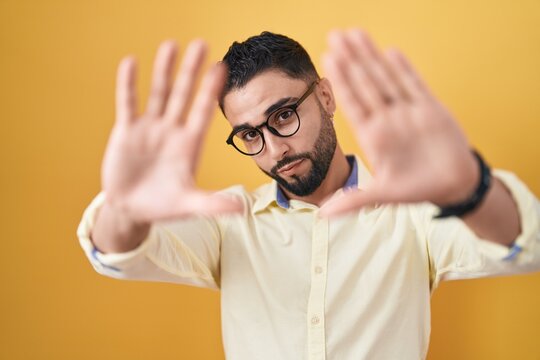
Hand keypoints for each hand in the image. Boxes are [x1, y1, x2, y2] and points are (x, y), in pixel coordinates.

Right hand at [101, 40, 242, 222]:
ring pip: (158, 94)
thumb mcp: (188, 205)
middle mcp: (172, 131)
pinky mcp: (126, 131)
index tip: (221, 67)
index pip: (203, 112)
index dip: (211, 91)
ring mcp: (150, 128)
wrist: (132, 209)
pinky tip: (131, 63)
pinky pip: (128, 104)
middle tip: (201, 44)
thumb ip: (212, 205)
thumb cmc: (163, 206)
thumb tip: (239, 209)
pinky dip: (128, 85)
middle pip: (183, 95)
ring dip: (163, 70)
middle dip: (191, 71)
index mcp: (189, 144)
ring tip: (171, 44)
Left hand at [320, 29, 478, 216]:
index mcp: (374, 136)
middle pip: (365, 84)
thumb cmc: (417, 189)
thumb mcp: (384, 196)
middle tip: (335, 35)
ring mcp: (408, 112)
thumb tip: (322, 215)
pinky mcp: (430, 109)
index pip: (353, 103)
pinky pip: (415, 85)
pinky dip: (404, 70)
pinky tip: (390, 52)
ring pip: (386, 79)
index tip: (327, 60)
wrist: (452, 185)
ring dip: (372, 57)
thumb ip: (355, 201)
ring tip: (356, 34)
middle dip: (351, 60)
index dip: (341, 81)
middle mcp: (388, 120)